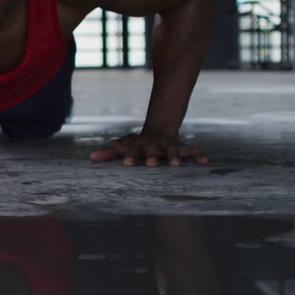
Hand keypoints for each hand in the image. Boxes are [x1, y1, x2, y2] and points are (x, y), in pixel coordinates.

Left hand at [89, 129, 207, 166]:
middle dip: (152, 157)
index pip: (132, 151)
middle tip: (151, 164)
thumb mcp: (122, 145)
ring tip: (176, 164)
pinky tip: (204, 161)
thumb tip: (91, 158)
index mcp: (139, 145)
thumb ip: (108, 152)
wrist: (159, 129)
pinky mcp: (181, 148)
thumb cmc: (136, 143)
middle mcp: (154, 145)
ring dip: (174, 157)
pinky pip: (191, 151)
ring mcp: (168, 146)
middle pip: (153, 150)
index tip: (127, 164)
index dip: (130, 157)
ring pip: (172, 150)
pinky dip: (197, 155)